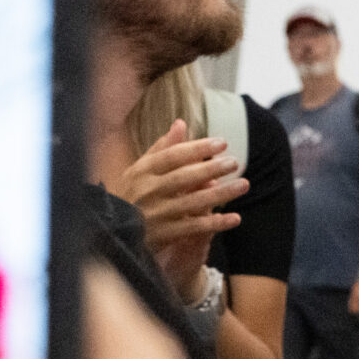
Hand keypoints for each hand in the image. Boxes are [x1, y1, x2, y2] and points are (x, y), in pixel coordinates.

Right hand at [117, 120, 244, 279]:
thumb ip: (162, 148)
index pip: (172, 157)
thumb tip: (181, 123)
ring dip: (221, 194)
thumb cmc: (132, 194)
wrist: (114, 232)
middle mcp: (148, 191)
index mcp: (141, 172)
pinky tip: (235, 218)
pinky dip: (215, 223)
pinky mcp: (164, 234)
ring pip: (193, 202)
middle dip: (211, 169)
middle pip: (184, 178)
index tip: (222, 142)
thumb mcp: (140, 170)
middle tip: (235, 162)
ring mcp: (156, 214)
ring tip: (244, 184)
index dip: (197, 149)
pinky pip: (194, 227)